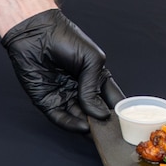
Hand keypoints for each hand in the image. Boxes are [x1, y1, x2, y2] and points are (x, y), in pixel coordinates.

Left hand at [0, 9, 115, 131]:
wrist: (36, 32)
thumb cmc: (65, 38)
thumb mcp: (91, 60)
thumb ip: (95, 88)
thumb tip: (100, 114)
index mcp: (96, 79)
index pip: (112, 101)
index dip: (119, 113)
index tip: (129, 123)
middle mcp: (81, 91)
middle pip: (96, 115)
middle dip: (104, 125)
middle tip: (113, 133)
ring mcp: (65, 97)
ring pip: (80, 119)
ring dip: (89, 128)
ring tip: (99, 133)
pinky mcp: (47, 102)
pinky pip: (60, 118)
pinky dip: (72, 124)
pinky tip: (83, 127)